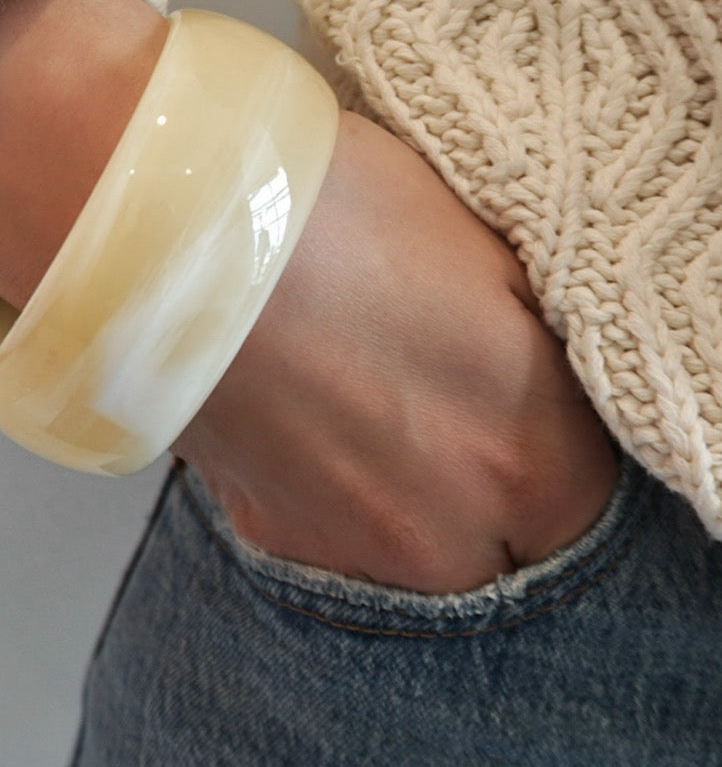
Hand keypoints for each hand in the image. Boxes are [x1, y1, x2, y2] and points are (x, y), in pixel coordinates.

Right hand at [173, 110, 618, 593]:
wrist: (177, 227)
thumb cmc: (340, 212)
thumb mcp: (489, 252)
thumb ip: (541, 347)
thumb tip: (550, 379)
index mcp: (530, 457)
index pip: (589, 498)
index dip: (560, 443)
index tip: (531, 400)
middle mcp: (451, 533)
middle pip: (507, 545)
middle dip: (491, 487)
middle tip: (448, 400)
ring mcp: (353, 550)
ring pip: (421, 554)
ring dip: (413, 500)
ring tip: (369, 400)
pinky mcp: (271, 537)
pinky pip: (335, 538)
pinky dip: (334, 490)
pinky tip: (310, 409)